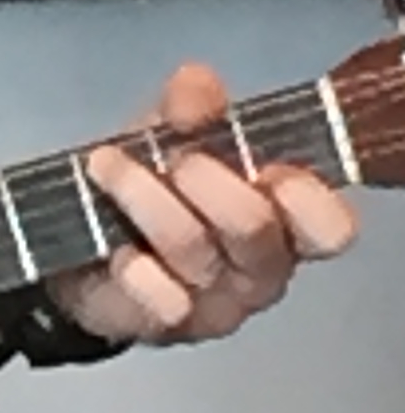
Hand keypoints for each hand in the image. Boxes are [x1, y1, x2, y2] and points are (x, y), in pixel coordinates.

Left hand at [60, 60, 355, 347]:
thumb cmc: (153, 189)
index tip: (266, 166)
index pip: (330, 226)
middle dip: (210, 184)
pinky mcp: (170, 328)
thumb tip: (197, 84)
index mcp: (285, 217)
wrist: (82, 254)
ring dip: (148, 200)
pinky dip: (135, 267)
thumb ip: (191, 106)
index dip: (305, 198)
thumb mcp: (171, 135)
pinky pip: (162, 299)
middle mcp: (262, 266)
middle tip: (175, 158)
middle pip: (256, 231)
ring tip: (108, 166)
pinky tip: (115, 247)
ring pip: (196, 253)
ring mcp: (219, 303)